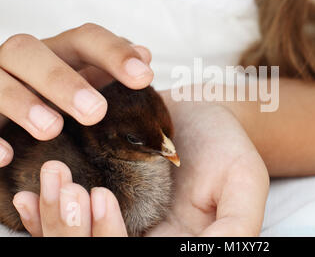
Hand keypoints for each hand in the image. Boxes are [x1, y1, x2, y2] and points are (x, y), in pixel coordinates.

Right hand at [0, 23, 152, 166]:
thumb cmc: (58, 98)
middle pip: (29, 51)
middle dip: (61, 80)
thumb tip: (144, 54)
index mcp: (57, 51)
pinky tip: (6, 156)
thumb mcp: (88, 83)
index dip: (114, 53)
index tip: (144, 76)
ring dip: (23, 103)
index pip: (85, 38)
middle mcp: (20, 60)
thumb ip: (111, 70)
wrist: (9, 118)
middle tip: (95, 112)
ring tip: (51, 129)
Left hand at [12, 97, 267, 236]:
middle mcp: (144, 240)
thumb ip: (235, 225)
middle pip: (94, 253)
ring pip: (72, 242)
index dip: (106, 240)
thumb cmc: (228, 144)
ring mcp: (119, 224)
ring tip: (50, 179)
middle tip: (67, 188)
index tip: (99, 197)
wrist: (204, 113)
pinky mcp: (100, 201)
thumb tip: (209, 253)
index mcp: (176, 245)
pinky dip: (40, 215)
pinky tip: (28, 194)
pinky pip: (63, 221)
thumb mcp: (244, 181)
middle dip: (69, 232)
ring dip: (51, 220)